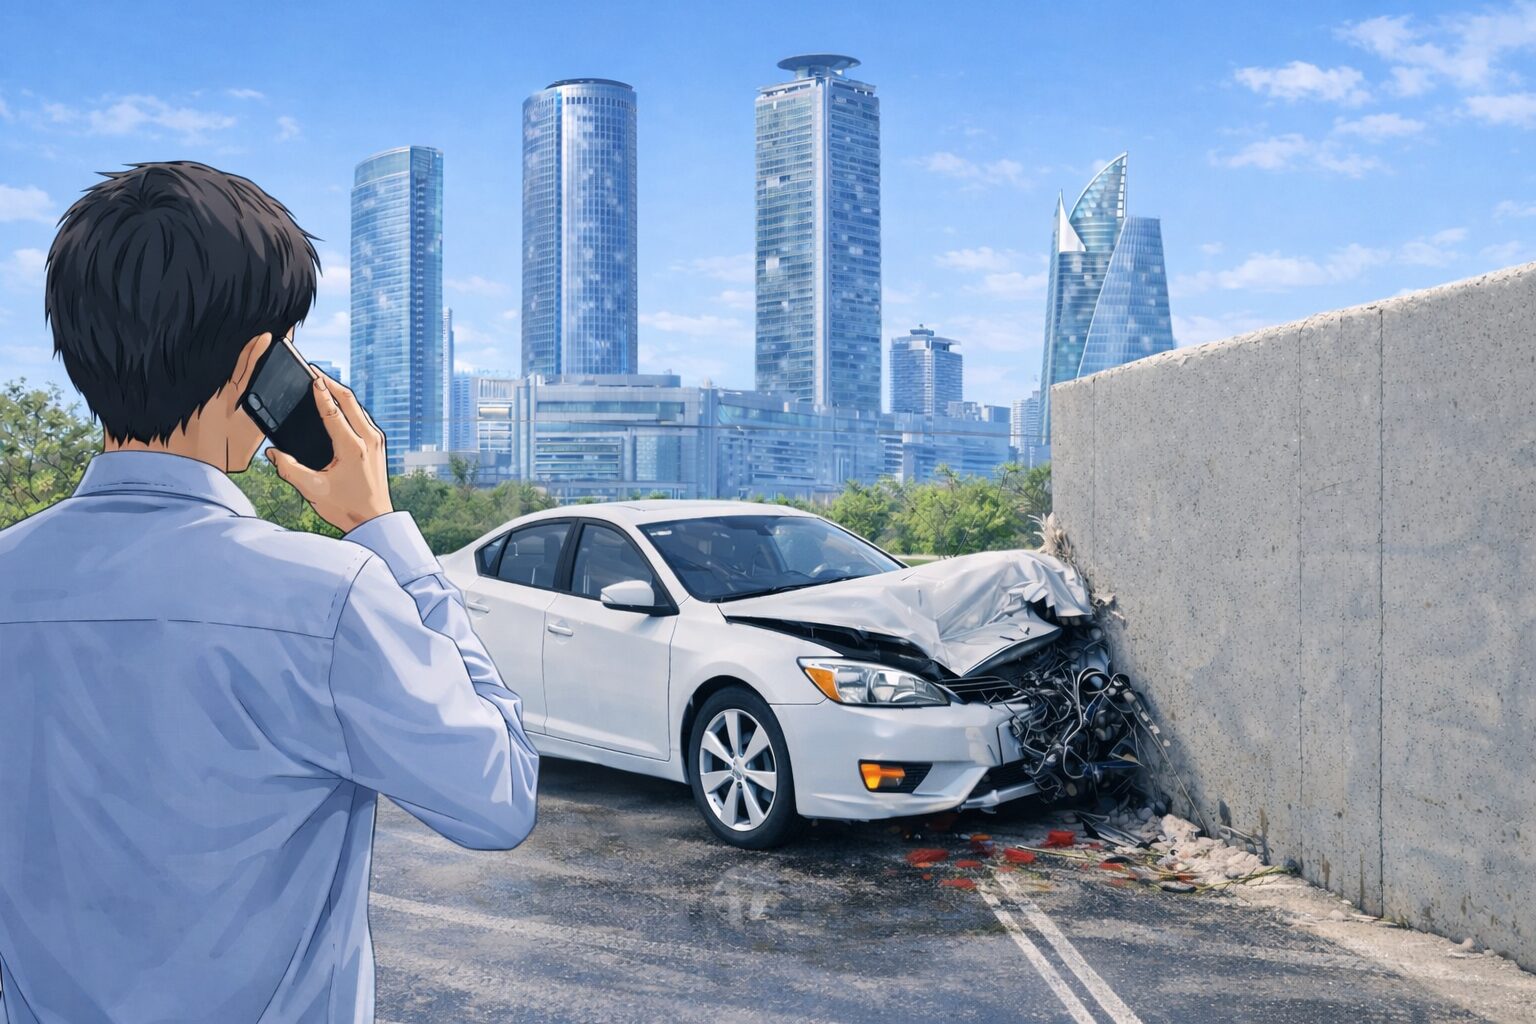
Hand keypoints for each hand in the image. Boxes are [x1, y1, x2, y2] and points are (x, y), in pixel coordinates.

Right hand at [266, 371, 393, 532]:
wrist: (374, 520)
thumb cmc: (346, 507)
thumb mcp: (313, 490)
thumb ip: (289, 470)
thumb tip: (273, 453)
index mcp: (353, 448)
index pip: (334, 412)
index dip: (321, 392)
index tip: (311, 376)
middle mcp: (369, 440)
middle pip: (350, 401)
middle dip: (331, 384)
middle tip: (314, 371)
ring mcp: (376, 441)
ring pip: (358, 407)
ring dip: (340, 393)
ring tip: (323, 382)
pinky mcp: (378, 445)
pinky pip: (363, 417)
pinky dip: (349, 406)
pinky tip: (337, 403)